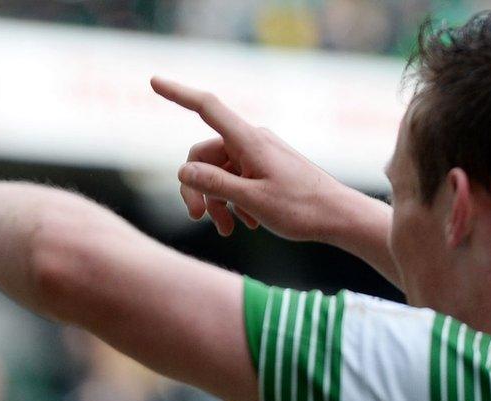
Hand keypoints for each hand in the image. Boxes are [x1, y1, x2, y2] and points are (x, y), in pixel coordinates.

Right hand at [150, 76, 382, 243]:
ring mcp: (258, 155)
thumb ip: (215, 184)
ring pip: (218, 171)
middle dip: (196, 186)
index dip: (178, 94)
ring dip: (215, 200)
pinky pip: (235, 178)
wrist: (338, 217)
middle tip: (199, 219)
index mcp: (249, 141)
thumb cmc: (301, 209)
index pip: (207, 108)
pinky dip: (232, 201)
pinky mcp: (265, 168)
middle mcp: (252, 141)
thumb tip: (183, 171)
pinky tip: (245, 224)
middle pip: (204, 153)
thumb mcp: (252, 201)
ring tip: (227, 229)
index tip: (153, 81)